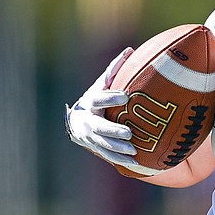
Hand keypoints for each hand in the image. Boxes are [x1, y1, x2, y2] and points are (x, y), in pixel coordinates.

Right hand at [64, 48, 140, 170]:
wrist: (78, 122)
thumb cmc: (96, 99)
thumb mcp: (101, 84)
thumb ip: (115, 70)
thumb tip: (130, 50)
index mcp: (90, 103)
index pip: (98, 99)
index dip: (110, 98)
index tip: (126, 96)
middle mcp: (88, 121)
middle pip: (99, 127)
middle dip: (113, 131)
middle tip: (129, 133)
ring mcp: (90, 137)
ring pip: (103, 144)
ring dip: (118, 149)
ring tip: (134, 151)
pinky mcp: (96, 148)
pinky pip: (108, 155)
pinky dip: (121, 160)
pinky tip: (136, 163)